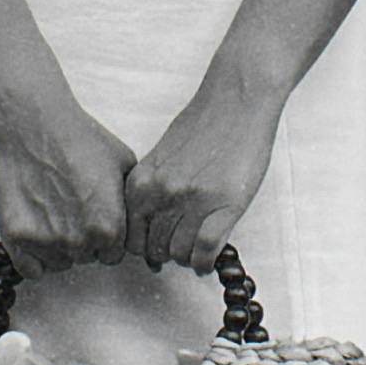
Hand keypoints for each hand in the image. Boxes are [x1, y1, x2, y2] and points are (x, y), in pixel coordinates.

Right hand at [0, 101, 133, 272]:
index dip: (106, 235)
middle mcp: (79, 242)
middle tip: (72, 208)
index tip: (96, 217)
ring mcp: (46, 242)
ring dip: (58, 246)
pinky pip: (30, 268)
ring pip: (59, 262)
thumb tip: (140, 223)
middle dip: (83, 239)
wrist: (36, 125)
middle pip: (87, 258)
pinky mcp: (16, 237)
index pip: (114, 254)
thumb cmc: (81, 140)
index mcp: (110, 229)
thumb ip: (132, 205)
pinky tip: (37, 230)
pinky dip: (33, 256)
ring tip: (53, 210)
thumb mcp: (125, 166)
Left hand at [124, 70, 283, 272]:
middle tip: (181, 246)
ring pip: (180, 254)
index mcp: (142, 182)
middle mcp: (161, 193)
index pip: (129, 237)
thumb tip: (149, 229)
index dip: (144, 247)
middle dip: (167, 254)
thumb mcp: (161, 157)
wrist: (236, 101)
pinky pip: (206, 251)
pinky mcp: (224, 206)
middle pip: (154, 250)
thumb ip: (151, 190)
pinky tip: (209, 258)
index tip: (156, 246)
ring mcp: (192, 200)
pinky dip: (206, 262)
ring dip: (189, 257)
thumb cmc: (202, 125)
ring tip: (198, 247)